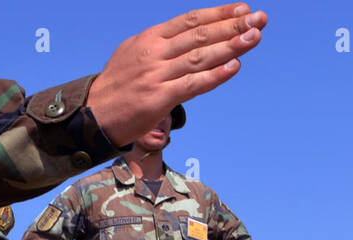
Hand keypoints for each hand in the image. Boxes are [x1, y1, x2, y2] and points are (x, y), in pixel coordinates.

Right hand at [88, 5, 267, 146]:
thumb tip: (188, 39)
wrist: (92, 116)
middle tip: (259, 18)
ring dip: (230, 46)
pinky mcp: (158, 99)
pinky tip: (235, 67)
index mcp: (150, 38)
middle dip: (233, 25)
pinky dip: (215, 75)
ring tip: (254, 37)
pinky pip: (192, 85)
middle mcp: (154, 53)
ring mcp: (156, 75)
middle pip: (200, 34)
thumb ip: (162, 46)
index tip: (243, 8)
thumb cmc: (117, 88)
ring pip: (200, 57)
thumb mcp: (134, 54)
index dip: (219, 13)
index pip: (190, 20)